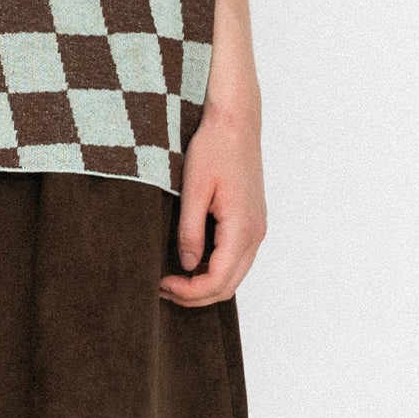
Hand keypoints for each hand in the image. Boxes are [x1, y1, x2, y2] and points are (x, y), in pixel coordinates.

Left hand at [159, 97, 267, 305]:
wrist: (236, 123)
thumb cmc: (214, 148)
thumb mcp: (194, 189)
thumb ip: (190, 231)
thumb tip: (186, 264)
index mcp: (242, 227)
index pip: (217, 280)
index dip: (188, 291)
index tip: (162, 284)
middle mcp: (255, 233)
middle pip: (228, 286)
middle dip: (195, 295)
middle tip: (163, 288)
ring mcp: (257, 229)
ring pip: (234, 276)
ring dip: (205, 285)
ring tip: (172, 279)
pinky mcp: (252, 222)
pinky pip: (236, 259)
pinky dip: (215, 270)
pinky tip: (190, 263)